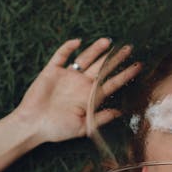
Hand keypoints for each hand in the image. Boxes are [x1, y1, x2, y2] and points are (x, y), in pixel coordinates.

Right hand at [11, 37, 140, 144]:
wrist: (32, 125)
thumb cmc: (57, 129)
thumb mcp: (83, 127)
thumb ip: (100, 118)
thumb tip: (119, 112)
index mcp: (90, 97)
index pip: (111, 83)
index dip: (125, 75)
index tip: (138, 66)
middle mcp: (81, 84)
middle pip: (101, 68)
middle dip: (115, 58)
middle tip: (129, 48)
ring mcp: (67, 77)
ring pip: (85, 59)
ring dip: (96, 50)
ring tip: (108, 41)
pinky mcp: (52, 72)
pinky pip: (61, 56)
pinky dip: (68, 48)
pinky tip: (77, 42)